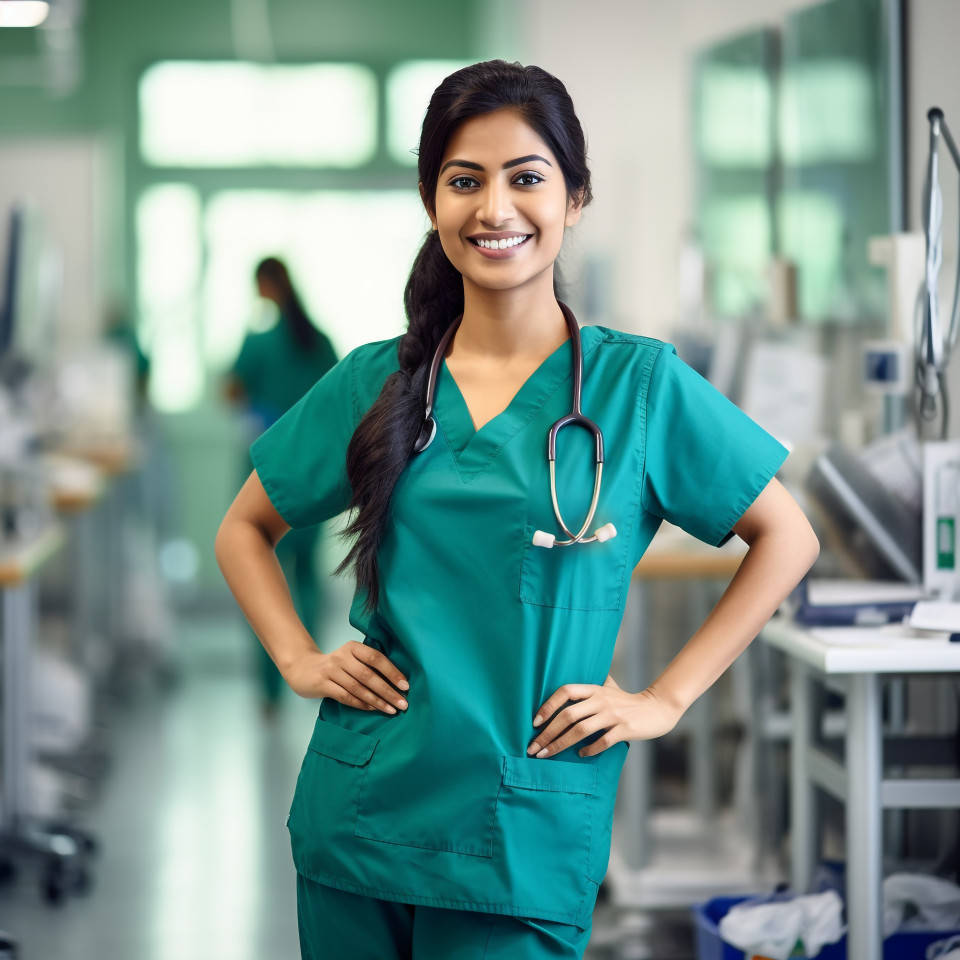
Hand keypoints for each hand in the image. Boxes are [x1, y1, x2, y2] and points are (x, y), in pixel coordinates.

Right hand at [282, 641, 408, 713]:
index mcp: (353, 647)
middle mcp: (342, 657)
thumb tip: (398, 680)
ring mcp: (331, 670)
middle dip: (388, 691)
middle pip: (369, 675)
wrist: (303, 669)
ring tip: (392, 709)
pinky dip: (361, 704)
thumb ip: (368, 665)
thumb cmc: (335, 666)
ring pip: (358, 688)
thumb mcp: (351, 658)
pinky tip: (373, 709)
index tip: (405, 686)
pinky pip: (346, 696)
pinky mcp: (322, 683)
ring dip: (377, 700)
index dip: (392, 672)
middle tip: (403, 703)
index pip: (376, 658)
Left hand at [527, 674, 681, 758]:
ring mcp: (612, 715)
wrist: (657, 709)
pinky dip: (589, 749)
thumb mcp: (609, 687)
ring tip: (547, 755)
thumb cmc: (628, 701)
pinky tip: (581, 755)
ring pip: (580, 730)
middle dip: (547, 733)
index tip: (535, 722)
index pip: (565, 691)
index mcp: (594, 689)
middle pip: (568, 715)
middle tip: (533, 748)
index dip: (548, 705)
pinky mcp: (624, 729)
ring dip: (560, 744)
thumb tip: (570, 682)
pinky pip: (602, 741)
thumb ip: (592, 685)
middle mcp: (601, 700)